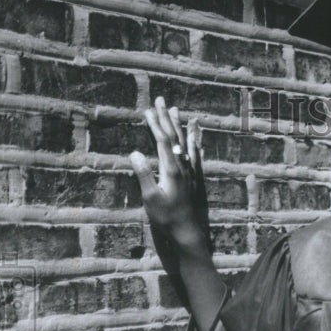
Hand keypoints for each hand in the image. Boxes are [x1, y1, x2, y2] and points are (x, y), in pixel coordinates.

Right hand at [130, 97, 208, 248]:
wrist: (187, 230)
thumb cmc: (166, 216)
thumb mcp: (150, 197)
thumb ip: (143, 174)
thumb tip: (135, 152)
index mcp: (171, 169)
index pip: (162, 140)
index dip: (155, 123)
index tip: (148, 109)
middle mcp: (183, 166)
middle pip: (174, 137)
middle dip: (166, 118)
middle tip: (162, 100)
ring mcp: (190, 172)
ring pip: (185, 143)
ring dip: (180, 126)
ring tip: (177, 111)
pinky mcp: (193, 178)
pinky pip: (194, 155)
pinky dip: (193, 143)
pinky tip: (195, 138)